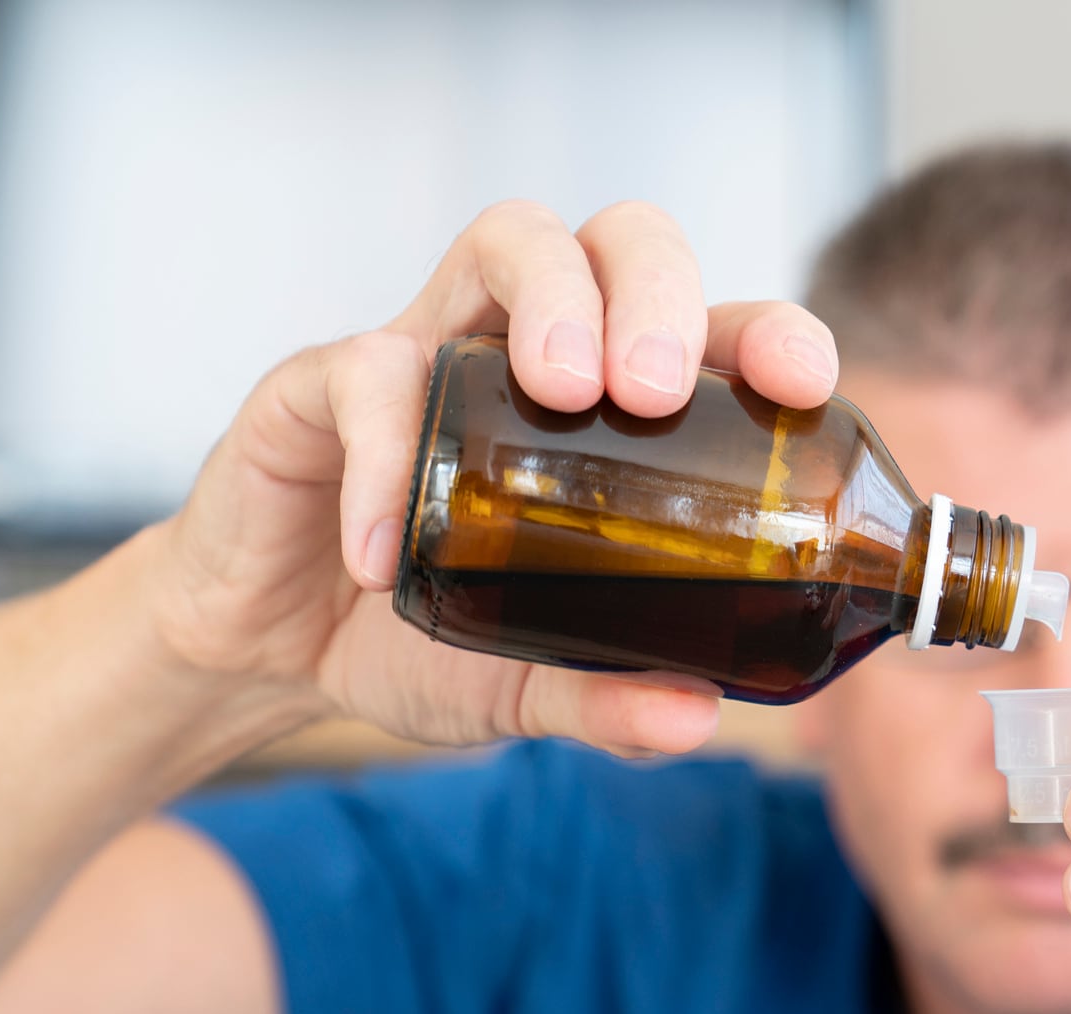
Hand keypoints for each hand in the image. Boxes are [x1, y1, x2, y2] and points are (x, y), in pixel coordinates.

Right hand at [149, 199, 840, 753]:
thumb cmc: (417, 638)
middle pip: (618, 242)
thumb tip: (696, 717)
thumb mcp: (527, 686)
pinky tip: (386, 557)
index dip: (766, 332)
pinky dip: (385, 452)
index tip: (801, 383)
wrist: (269, 655)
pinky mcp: (322, 380)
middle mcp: (529, 353)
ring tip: (566, 394)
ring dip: (551, 298)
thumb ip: (606, 699)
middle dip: (656, 292)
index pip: (709, 328)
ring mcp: (431, 350)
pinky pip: (364, 371)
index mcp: (611, 410)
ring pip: (509, 239)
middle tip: (656, 391)